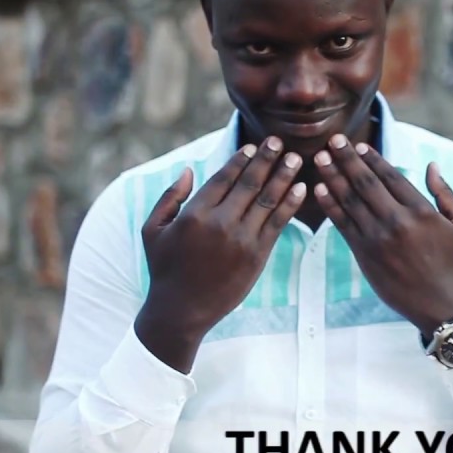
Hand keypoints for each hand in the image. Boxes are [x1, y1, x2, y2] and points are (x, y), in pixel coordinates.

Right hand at [136, 137, 304, 369]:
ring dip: (283, 176)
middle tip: (277, 141)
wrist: (181, 311)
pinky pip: (277, 223)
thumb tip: (189, 170)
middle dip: (265, 160)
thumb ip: (170, 197)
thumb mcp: (152, 230)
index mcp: (194, 214)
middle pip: (249, 184)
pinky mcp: (257, 256)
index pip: (223, 178)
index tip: (252, 147)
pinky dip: (290, 204)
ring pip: (267, 200)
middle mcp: (220, 224)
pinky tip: (300, 188)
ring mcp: (241, 240)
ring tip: (294, 158)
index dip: (240, 160)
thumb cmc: (164, 269)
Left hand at [312, 134, 452, 336]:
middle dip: (347, 159)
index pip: (391, 177)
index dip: (373, 159)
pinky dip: (330, 205)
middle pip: (365, 183)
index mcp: (421, 211)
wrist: (440, 303)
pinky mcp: (364, 253)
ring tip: (320, 158)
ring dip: (332, 176)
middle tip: (334, 140)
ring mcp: (377, 238)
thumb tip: (431, 165)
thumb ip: (445, 193)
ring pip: (350, 200)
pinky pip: (343, 224)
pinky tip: (319, 189)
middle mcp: (397, 221)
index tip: (359, 145)